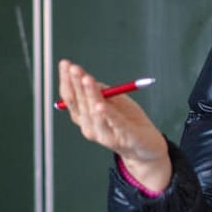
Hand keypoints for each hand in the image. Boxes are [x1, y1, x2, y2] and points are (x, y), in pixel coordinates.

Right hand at [57, 59, 170, 189]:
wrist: (147, 147)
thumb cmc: (128, 121)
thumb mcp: (115, 102)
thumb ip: (102, 92)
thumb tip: (87, 78)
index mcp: (85, 118)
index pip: (71, 97)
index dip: (67, 81)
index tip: (65, 63)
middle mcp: (90, 127)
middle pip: (80, 103)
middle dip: (76, 84)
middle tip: (74, 68)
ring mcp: (105, 135)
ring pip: (94, 112)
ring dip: (90, 94)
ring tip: (86, 80)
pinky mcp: (123, 137)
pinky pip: (114, 123)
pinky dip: (106, 113)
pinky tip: (100, 105)